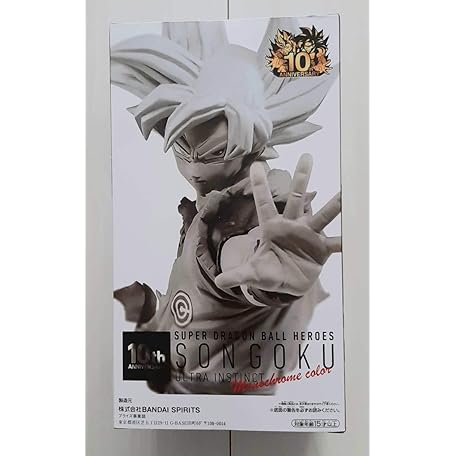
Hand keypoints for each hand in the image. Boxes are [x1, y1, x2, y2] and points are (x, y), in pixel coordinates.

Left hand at [215, 154, 340, 295]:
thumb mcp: (252, 274)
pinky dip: (346, 240)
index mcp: (272, 228)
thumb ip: (237, 275)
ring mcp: (308, 236)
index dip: (260, 185)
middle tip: (306, 156)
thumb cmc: (269, 272)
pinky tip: (357, 234)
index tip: (256, 165)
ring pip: (321, 215)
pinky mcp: (321, 249)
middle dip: (301, 178)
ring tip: (347, 190)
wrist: (288, 283)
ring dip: (334, 203)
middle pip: (296, 198)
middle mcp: (291, 226)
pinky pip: (335, 243)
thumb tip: (218, 281)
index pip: (264, 203)